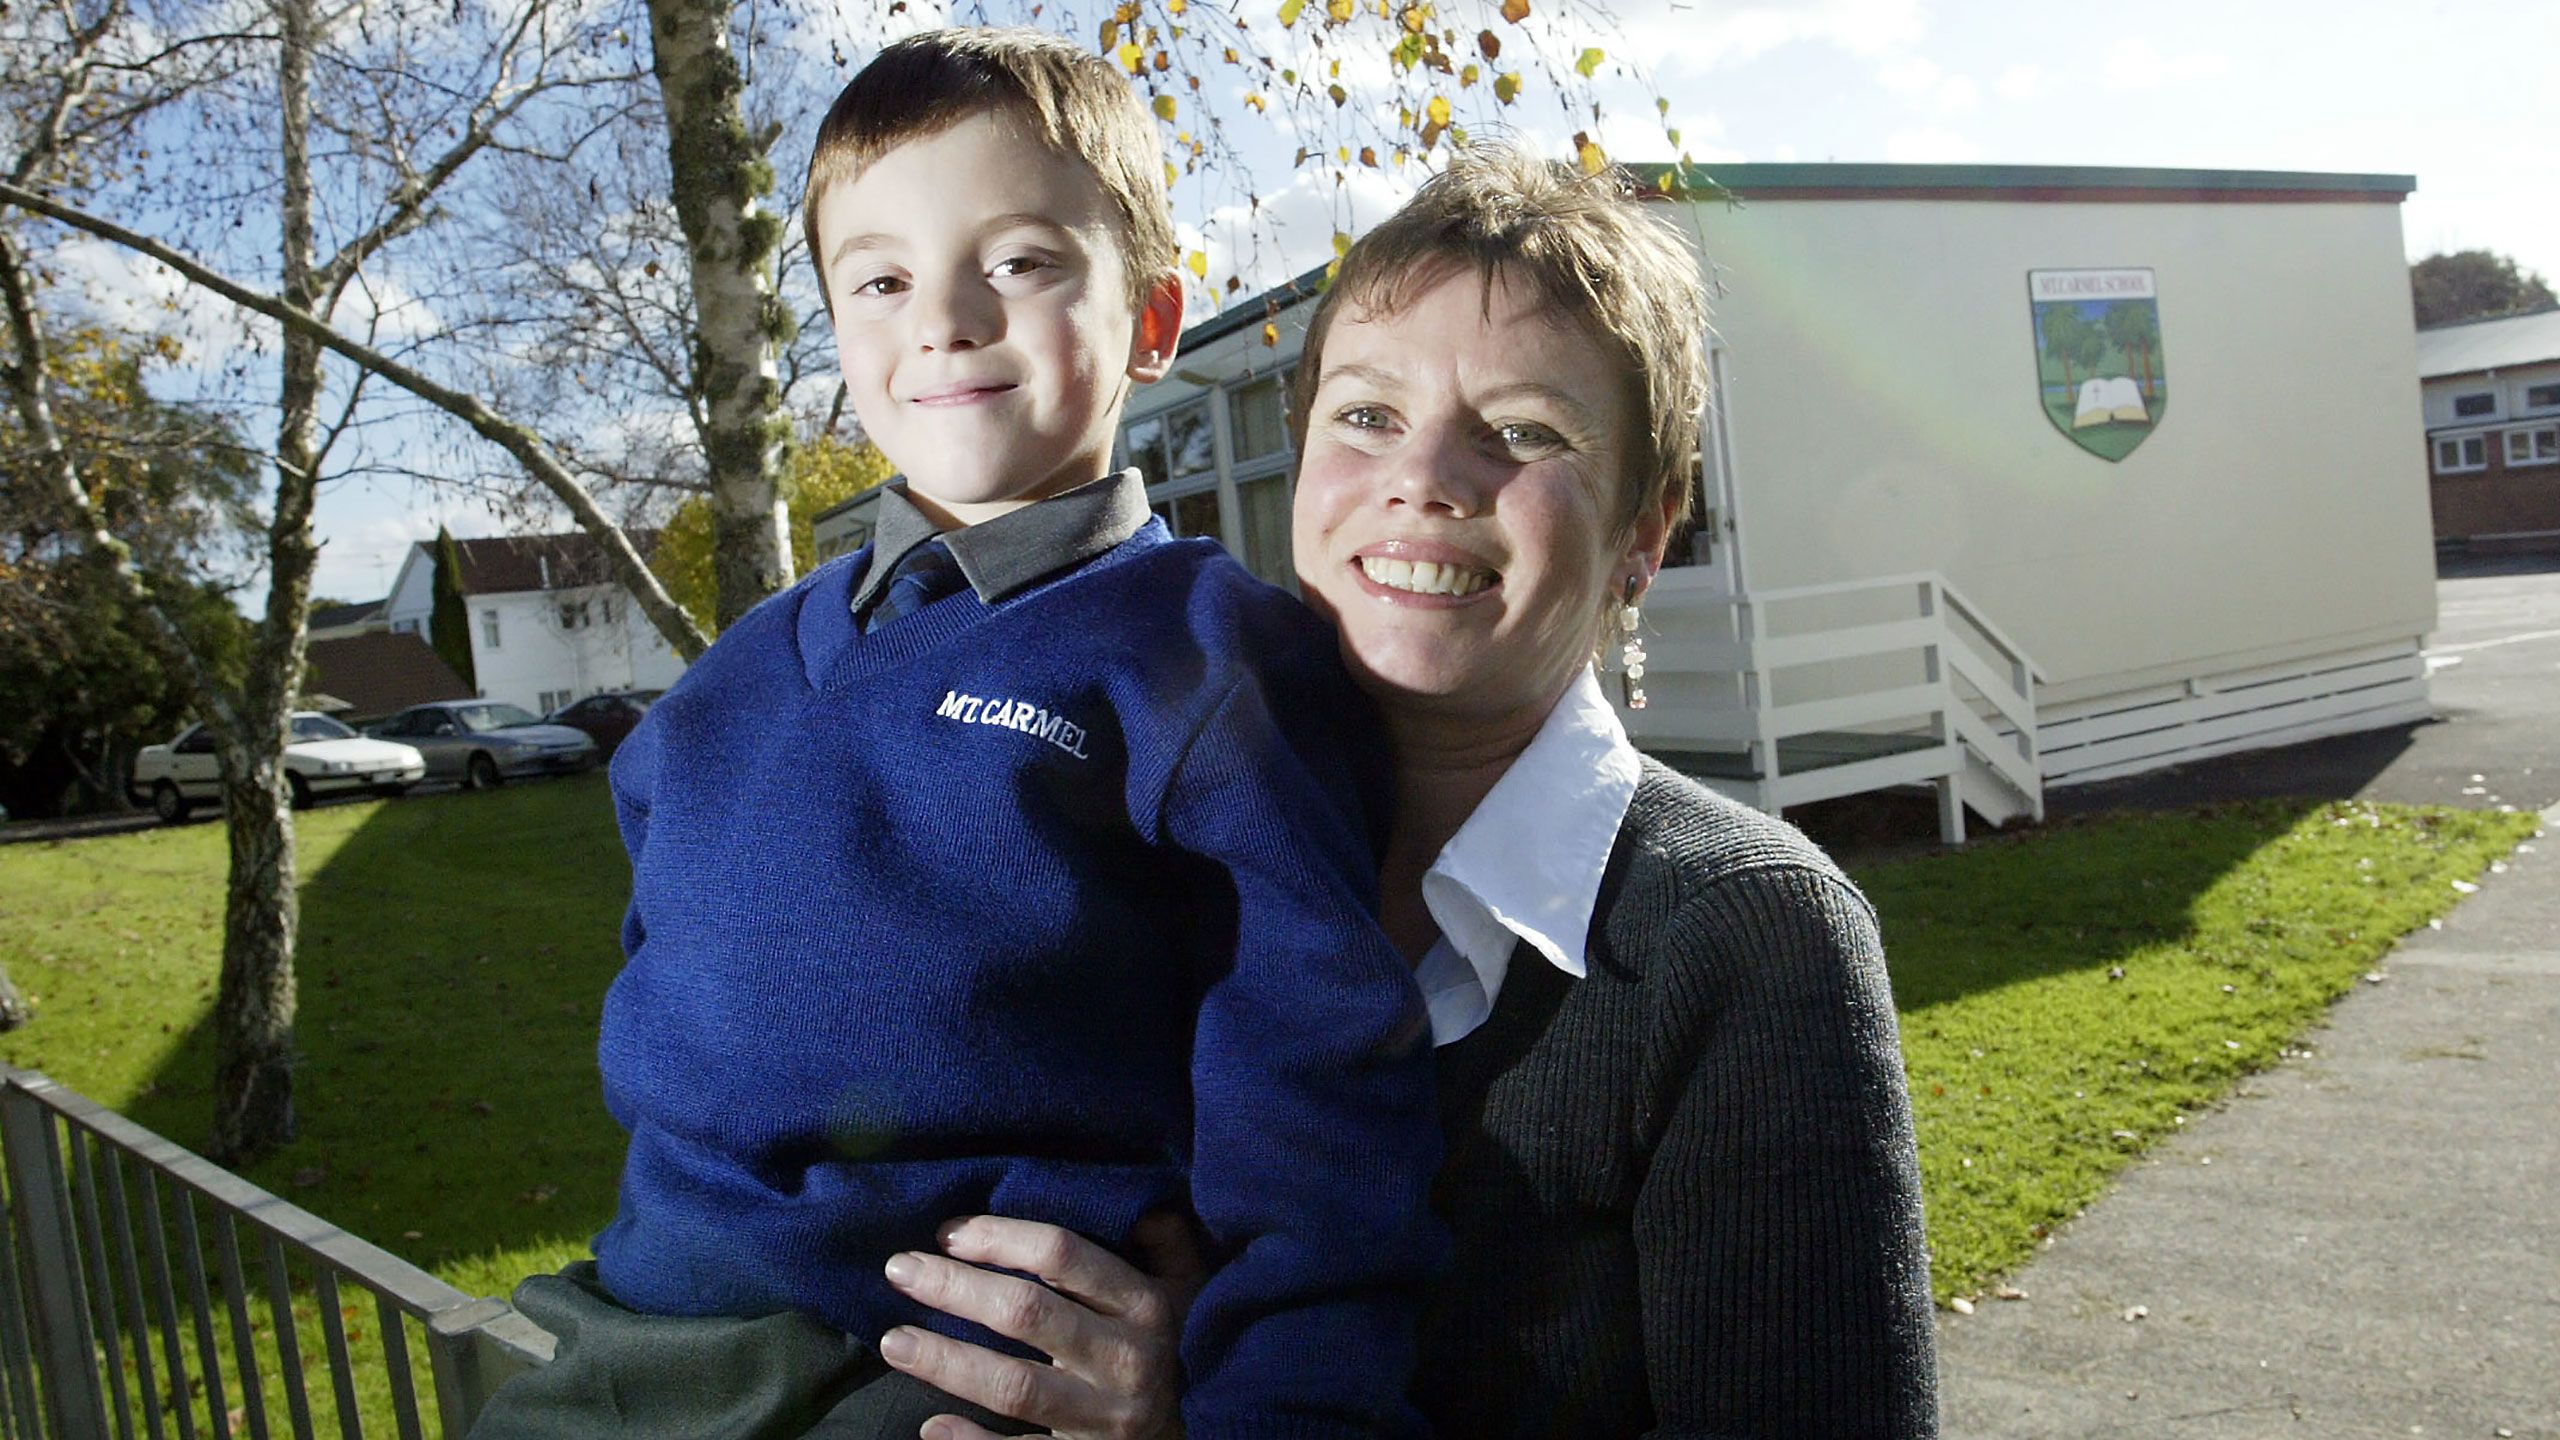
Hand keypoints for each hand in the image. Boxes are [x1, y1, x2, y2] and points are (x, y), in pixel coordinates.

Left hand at [880, 1210, 1203, 1439]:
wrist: (1194, 1438)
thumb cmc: (1169, 1351)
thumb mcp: (1186, 1292)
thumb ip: (1170, 1245)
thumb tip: (1147, 1209)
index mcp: (1145, 1306)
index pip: (1064, 1256)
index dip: (1001, 1239)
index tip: (949, 1232)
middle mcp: (1127, 1360)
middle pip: (1028, 1314)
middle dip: (956, 1288)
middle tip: (900, 1269)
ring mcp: (1105, 1418)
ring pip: (1016, 1386)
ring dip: (948, 1362)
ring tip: (893, 1342)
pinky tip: (930, 1428)